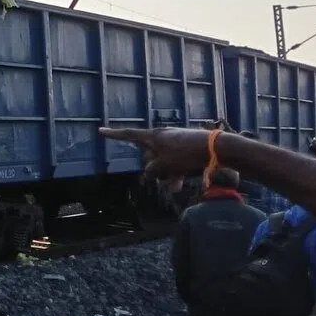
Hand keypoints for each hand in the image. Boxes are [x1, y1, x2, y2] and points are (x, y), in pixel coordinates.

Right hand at [99, 126, 213, 178]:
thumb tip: (151, 173)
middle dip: (154, 169)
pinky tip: (183, 183)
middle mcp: (162, 138)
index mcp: (153, 136)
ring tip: (177, 184)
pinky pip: (175, 164)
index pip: (128, 135)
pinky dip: (176, 173)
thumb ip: (151, 170)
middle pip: (148, 156)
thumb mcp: (163, 165)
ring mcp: (175, 144)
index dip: (113, 135)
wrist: (215, 149)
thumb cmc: (185, 154)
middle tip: (165, 176)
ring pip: (163, 163)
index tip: (100, 131)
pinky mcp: (186, 150)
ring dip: (167, 175)